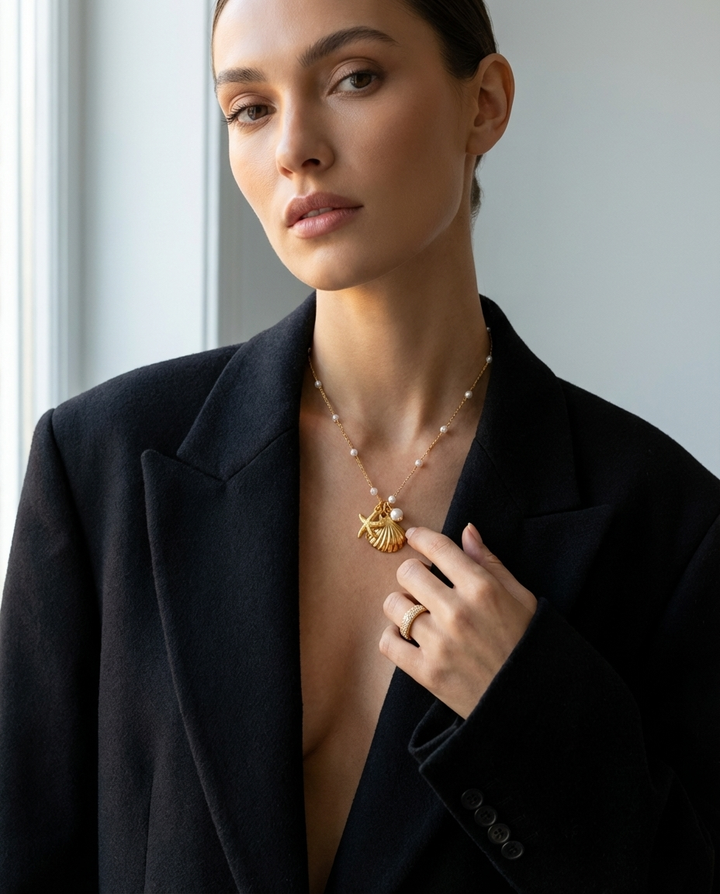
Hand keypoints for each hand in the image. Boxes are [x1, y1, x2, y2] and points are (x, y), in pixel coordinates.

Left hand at [380, 524, 536, 718]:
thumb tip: (467, 530)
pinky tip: (407, 637)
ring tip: (417, 612)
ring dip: (402, 605)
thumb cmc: (528, 644)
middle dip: (413, 573)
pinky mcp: (427, 673)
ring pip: (393, 605)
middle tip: (422, 584)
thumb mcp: (520, 597)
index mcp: (482, 589)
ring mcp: (440, 643)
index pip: (438, 548)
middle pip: (407, 572)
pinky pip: (388, 643)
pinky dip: (392, 637)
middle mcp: (457, 612)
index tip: (414, 538)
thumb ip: (490, 562)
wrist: (531, 701)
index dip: (420, 538)